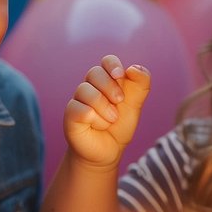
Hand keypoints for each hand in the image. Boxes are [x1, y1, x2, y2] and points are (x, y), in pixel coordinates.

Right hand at [63, 54, 150, 170]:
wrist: (109, 150)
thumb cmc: (119, 125)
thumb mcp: (136, 104)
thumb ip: (141, 84)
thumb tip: (133, 67)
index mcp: (106, 80)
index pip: (107, 61)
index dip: (112, 64)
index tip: (120, 75)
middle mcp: (90, 86)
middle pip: (95, 72)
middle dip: (111, 87)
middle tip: (119, 103)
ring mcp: (78, 100)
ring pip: (86, 91)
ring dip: (105, 108)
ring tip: (111, 120)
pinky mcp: (70, 115)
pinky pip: (82, 109)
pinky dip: (95, 119)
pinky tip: (97, 126)